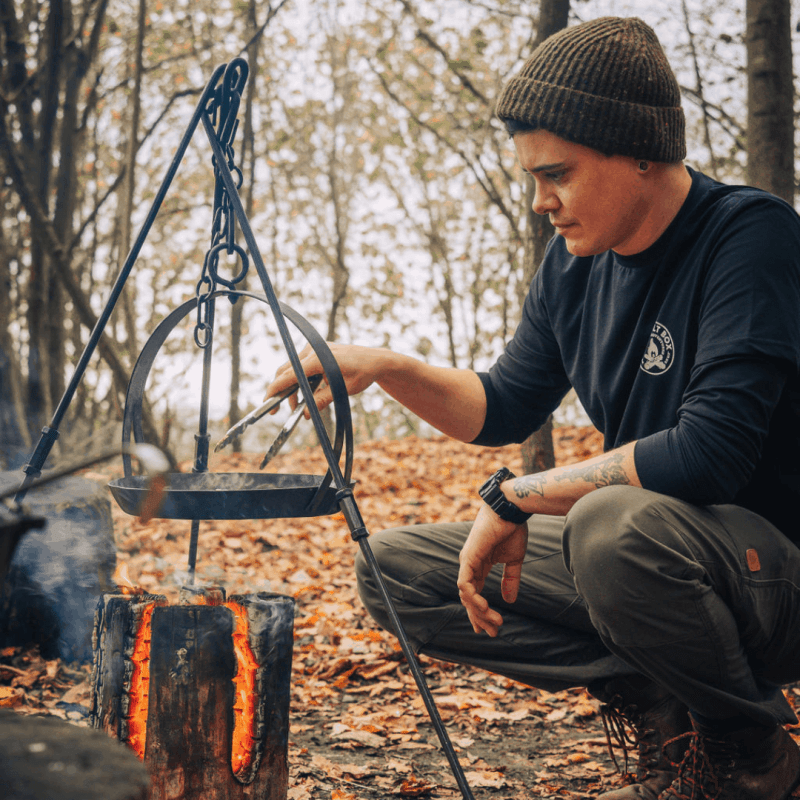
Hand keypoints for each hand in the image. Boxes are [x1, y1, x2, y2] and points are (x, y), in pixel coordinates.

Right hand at [264, 343, 387, 416]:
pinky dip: (299, 381)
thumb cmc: (362, 373)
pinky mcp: (315, 352)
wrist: (374, 360)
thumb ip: (322, 400)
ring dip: (291, 388)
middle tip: (275, 410)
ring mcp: (312, 349)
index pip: (289, 374)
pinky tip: (304, 395)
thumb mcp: (342, 390)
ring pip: (291, 369)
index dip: (275, 389)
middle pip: (286, 371)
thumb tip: (305, 414)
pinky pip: (300, 367)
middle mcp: (312, 351)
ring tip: (296, 407)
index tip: (267, 402)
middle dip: (279, 391)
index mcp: (318, 359)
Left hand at [457, 504, 527, 636]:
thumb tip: (510, 600)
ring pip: (466, 595)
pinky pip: (465, 584)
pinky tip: (484, 607)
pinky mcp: (468, 558)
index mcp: (479, 565)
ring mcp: (467, 561)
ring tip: (495, 622)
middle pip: (469, 599)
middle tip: (493, 632)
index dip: (480, 613)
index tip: (490, 629)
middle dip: (480, 618)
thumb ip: (510, 579)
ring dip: (479, 612)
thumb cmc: (512, 529)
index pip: (474, 594)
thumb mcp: (514, 560)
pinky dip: (473, 598)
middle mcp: (469, 565)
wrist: (511, 511)